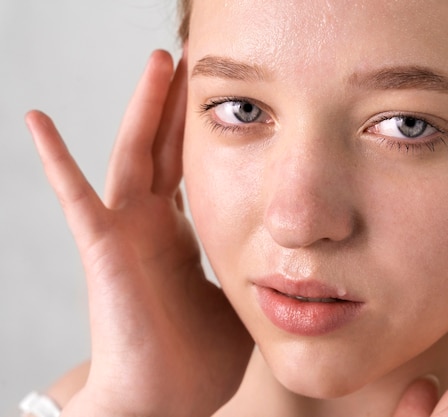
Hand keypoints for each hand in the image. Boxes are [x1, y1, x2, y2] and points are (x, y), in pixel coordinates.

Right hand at [26, 50, 252, 416]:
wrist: (166, 404)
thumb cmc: (200, 361)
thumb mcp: (237, 299)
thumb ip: (249, 267)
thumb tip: (281, 254)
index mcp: (180, 236)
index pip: (191, 168)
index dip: (202, 131)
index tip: (222, 95)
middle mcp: (151, 226)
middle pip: (164, 148)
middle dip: (178, 103)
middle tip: (193, 58)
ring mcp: (126, 233)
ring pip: (132, 154)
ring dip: (141, 107)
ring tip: (158, 60)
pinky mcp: (104, 250)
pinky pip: (75, 198)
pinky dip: (55, 160)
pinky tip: (36, 118)